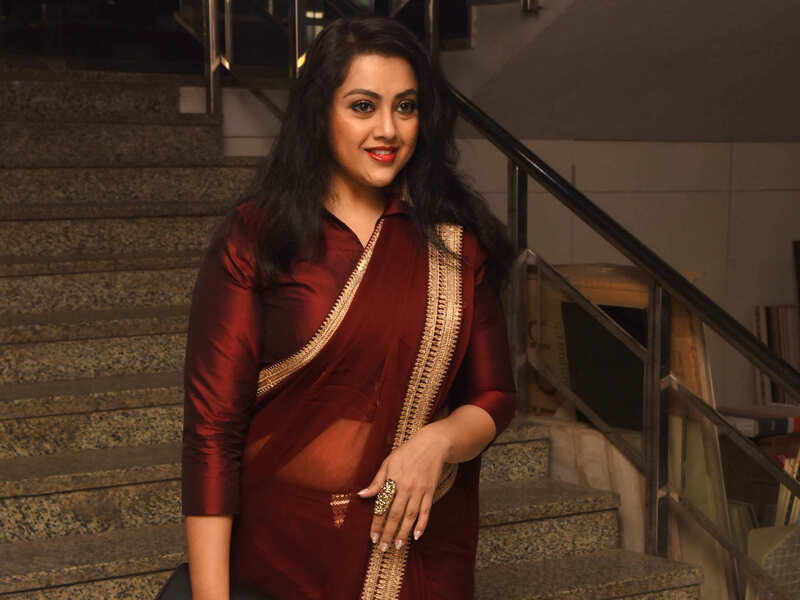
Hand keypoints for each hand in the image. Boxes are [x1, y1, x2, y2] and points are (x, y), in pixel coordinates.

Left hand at [357, 424, 450, 550]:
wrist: (432, 445)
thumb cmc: (407, 453)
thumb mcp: (388, 462)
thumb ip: (376, 481)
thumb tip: (361, 494)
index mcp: (393, 480)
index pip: (383, 506)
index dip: (377, 523)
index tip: (373, 537)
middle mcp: (406, 487)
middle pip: (395, 515)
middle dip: (389, 533)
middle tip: (383, 548)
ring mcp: (420, 490)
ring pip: (410, 516)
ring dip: (404, 532)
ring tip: (398, 546)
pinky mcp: (430, 492)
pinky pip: (426, 511)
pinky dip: (422, 524)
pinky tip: (416, 535)